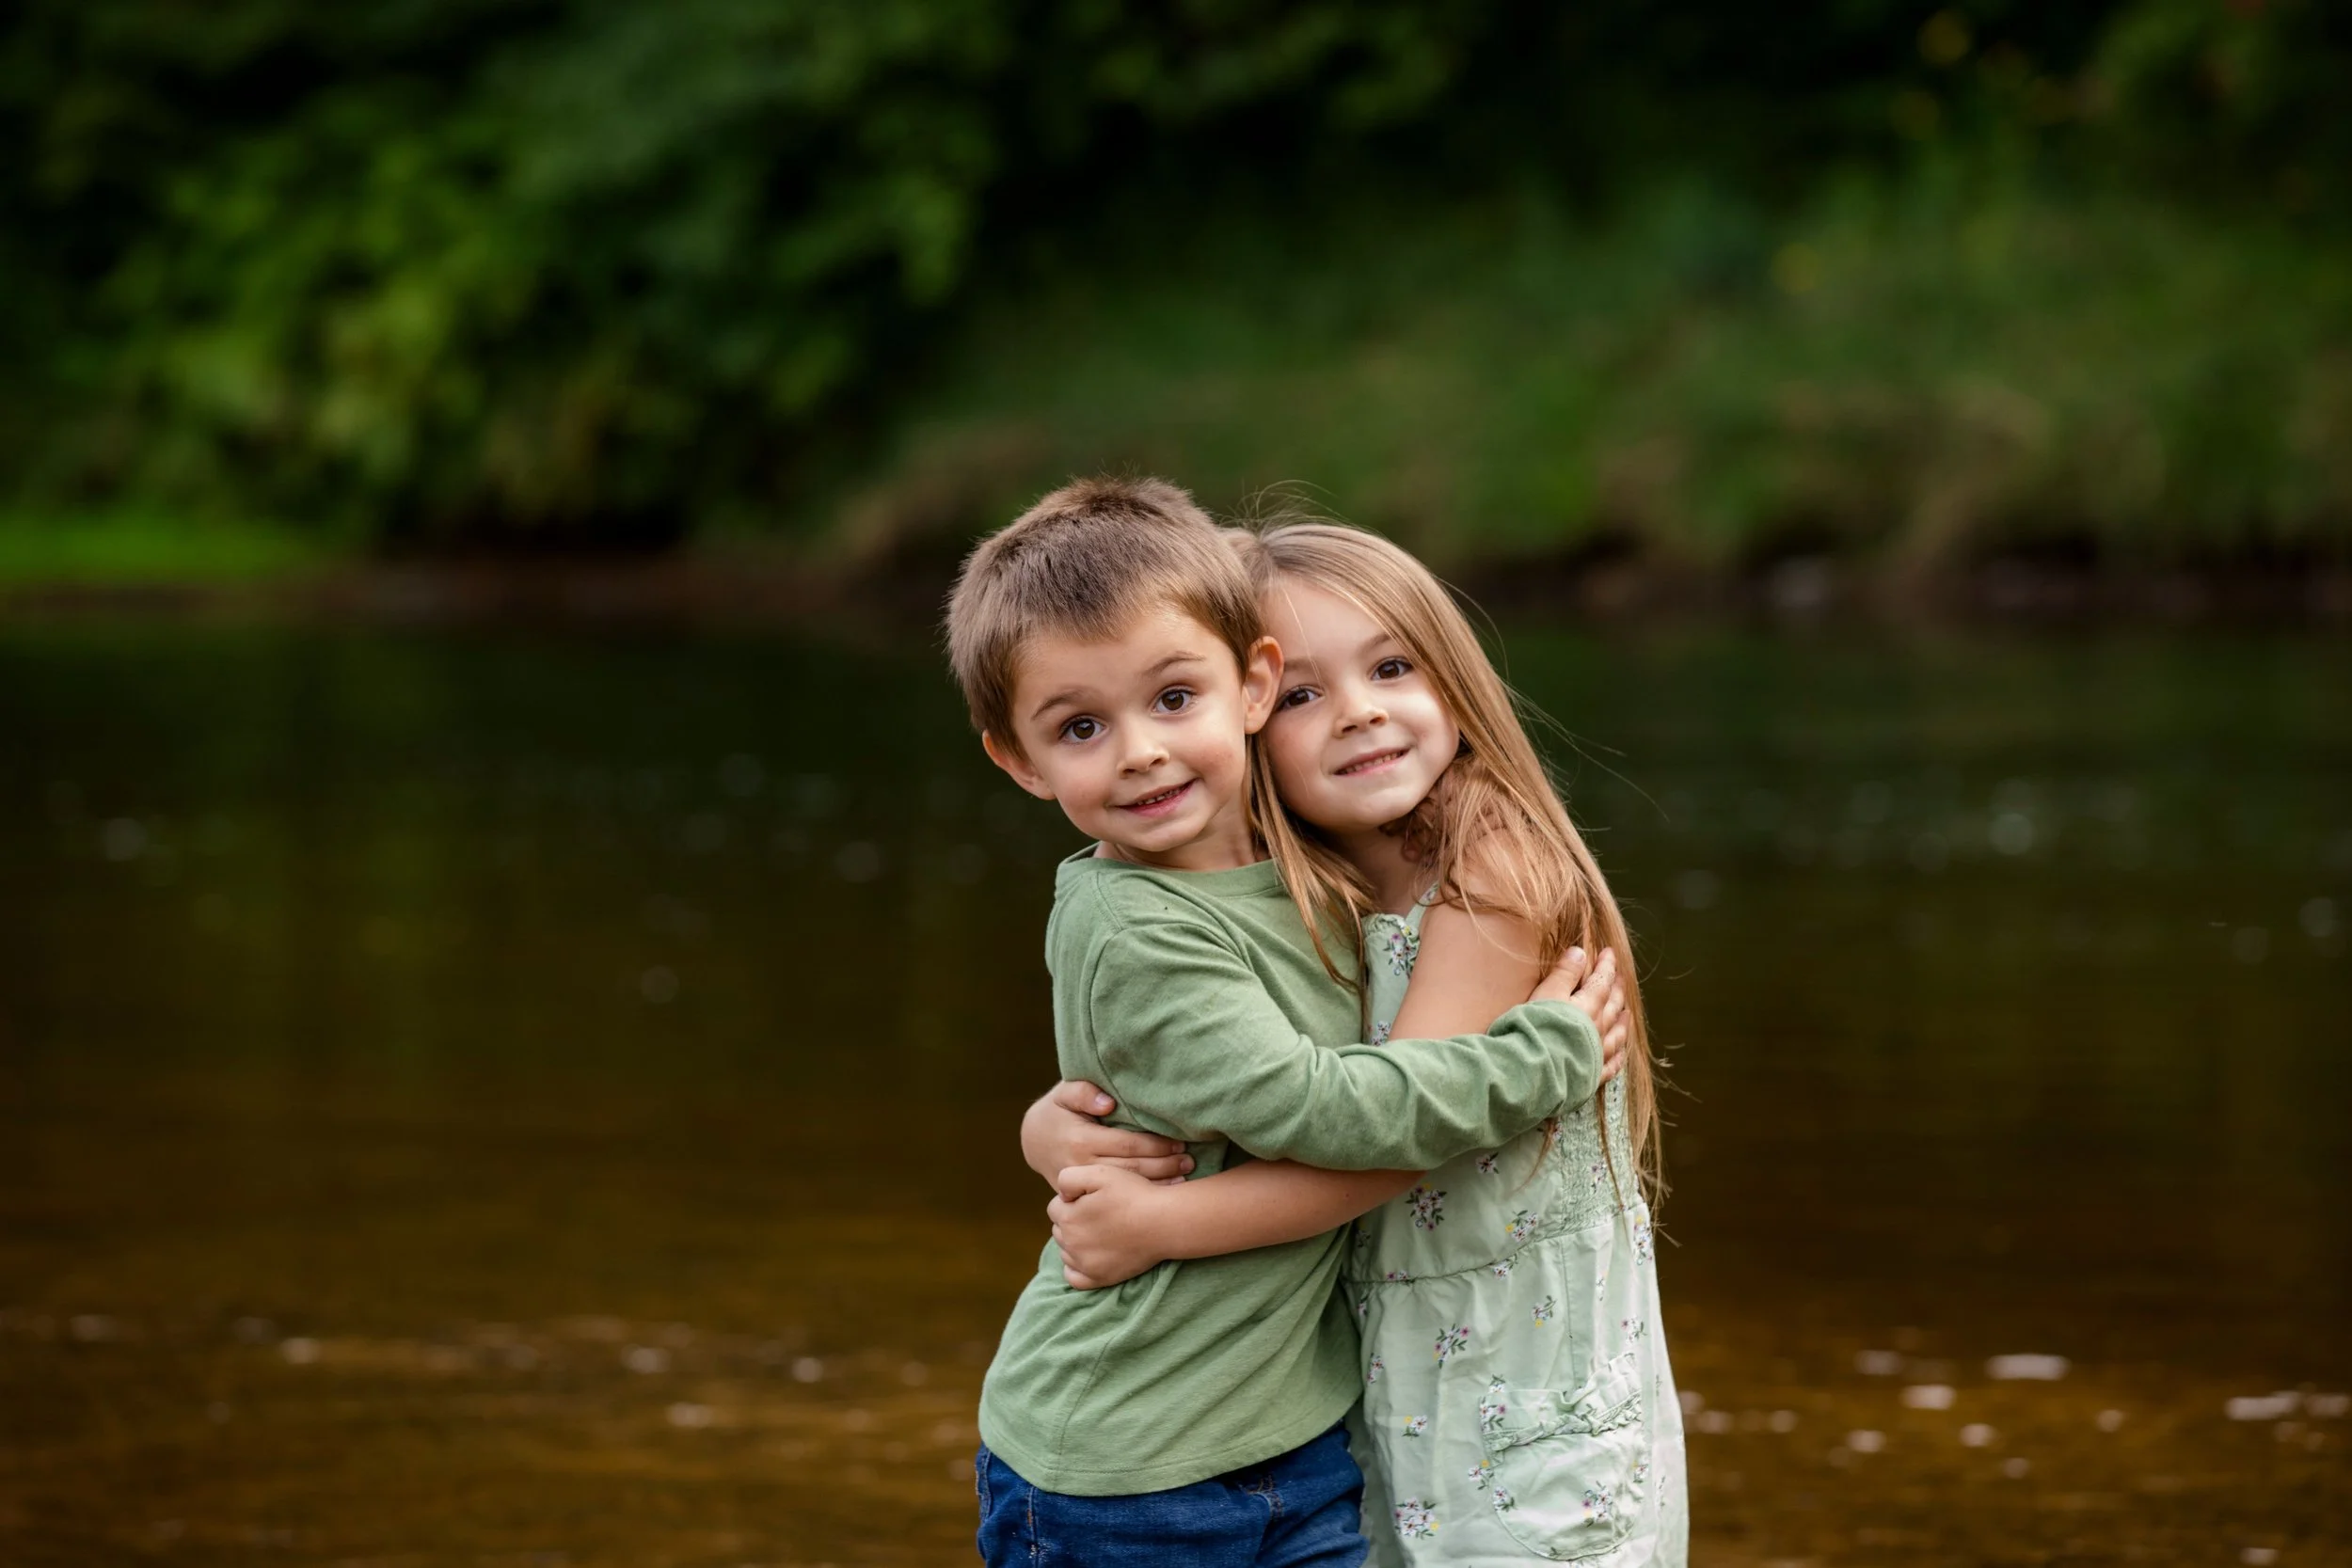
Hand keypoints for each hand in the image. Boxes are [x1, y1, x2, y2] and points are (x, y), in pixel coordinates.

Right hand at [1019, 1080, 1194, 1187]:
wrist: (1032, 1141)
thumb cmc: (1056, 1111)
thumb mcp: (1063, 1093)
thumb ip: (1083, 1092)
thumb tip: (1108, 1103)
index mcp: (1081, 1139)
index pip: (1128, 1145)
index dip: (1157, 1145)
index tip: (1180, 1142)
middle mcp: (1082, 1165)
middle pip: (1132, 1169)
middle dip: (1164, 1165)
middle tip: (1190, 1161)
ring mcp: (1082, 1185)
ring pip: (1126, 1187)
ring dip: (1158, 1182)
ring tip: (1184, 1176)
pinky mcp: (1082, 1196)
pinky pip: (1115, 1197)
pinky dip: (1141, 1196)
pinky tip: (1163, 1193)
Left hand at [1048, 1165, 1173, 1288]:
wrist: (1163, 1222)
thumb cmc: (1133, 1194)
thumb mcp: (1100, 1173)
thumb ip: (1068, 1179)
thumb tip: (1061, 1196)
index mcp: (1067, 1217)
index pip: (1055, 1207)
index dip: (1072, 1200)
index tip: (1093, 1198)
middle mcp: (1071, 1243)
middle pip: (1060, 1229)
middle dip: (1073, 1221)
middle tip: (1100, 1213)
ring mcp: (1084, 1264)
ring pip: (1067, 1251)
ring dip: (1076, 1242)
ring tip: (1102, 1231)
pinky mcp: (1099, 1278)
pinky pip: (1074, 1277)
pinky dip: (1077, 1267)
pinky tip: (1092, 1255)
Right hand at [1533, 945, 1628, 1083]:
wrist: (1535, 1070)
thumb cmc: (1537, 1027)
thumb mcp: (1547, 993)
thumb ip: (1564, 973)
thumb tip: (1580, 952)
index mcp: (1588, 1006)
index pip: (1602, 981)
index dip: (1606, 965)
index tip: (1609, 952)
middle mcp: (1598, 1028)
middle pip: (1613, 1006)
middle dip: (1617, 990)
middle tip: (1621, 979)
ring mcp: (1597, 1053)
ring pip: (1616, 1035)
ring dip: (1622, 1022)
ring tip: (1627, 1014)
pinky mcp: (1592, 1075)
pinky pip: (1611, 1065)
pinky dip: (1618, 1057)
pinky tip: (1621, 1054)